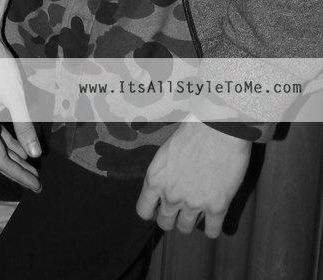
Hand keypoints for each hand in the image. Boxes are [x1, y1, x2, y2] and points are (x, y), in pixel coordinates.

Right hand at [0, 0, 40, 191]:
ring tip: (31, 166)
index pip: (0, 161)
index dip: (19, 175)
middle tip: (36, 181)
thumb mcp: (17, 97)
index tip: (37, 184)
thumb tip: (35, 155)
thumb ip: (25, 128)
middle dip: (16, 170)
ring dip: (12, 155)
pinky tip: (19, 143)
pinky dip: (6, 140)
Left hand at [136, 118, 250, 235]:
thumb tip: (166, 186)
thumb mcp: (166, 152)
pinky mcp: (216, 207)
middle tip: (179, 209)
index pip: (143, 211)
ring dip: (190, 222)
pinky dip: (212, 227)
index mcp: (155, 179)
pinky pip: (212, 231)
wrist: (218, 129)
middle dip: (171, 218)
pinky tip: (213, 218)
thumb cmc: (191, 132)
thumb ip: (163, 174)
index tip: (159, 207)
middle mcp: (170, 196)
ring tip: (197, 211)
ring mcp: (193, 204)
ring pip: (185, 229)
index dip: (151, 211)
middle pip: (165, 223)